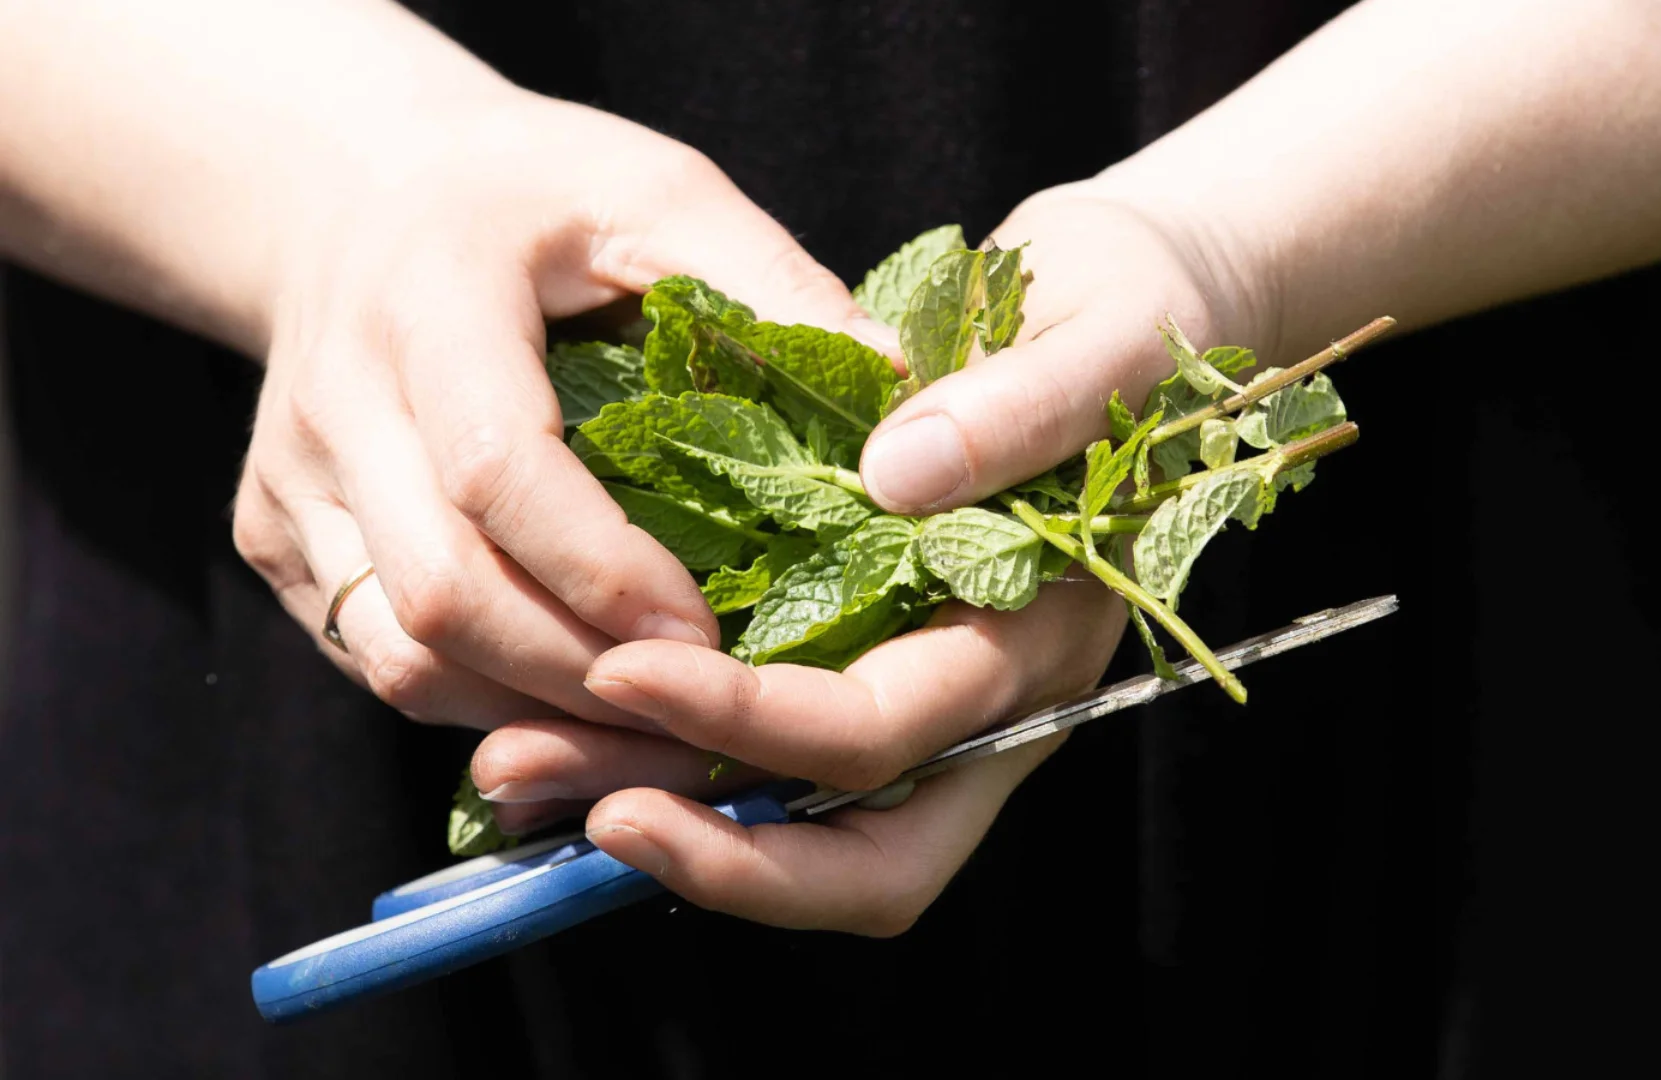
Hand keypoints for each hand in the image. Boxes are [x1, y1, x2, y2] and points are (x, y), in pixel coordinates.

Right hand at [232, 90, 896, 729]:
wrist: (352, 192)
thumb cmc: (529, 192)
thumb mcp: (656, 188)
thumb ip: (768, 281)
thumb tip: (898, 394)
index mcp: (427, 302)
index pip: (497, 470)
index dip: (604, 571)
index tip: (710, 630)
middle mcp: (334, 401)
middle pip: (443, 592)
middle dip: (586, 673)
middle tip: (707, 702)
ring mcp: (288, 481)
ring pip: (399, 652)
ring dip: (533, 706)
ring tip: (653, 714)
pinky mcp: (275, 536)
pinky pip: (375, 653)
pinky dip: (479, 695)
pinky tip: (573, 691)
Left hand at [472, 183, 1265, 931]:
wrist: (1134, 318)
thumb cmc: (1131, 320)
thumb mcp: (1101, 338)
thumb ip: (1021, 410)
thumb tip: (898, 475)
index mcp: (1037, 639)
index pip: (885, 734)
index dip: (754, 724)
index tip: (622, 668)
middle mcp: (991, 708)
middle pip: (855, 855)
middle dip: (701, 845)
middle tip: (543, 783)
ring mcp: (939, 704)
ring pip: (806, 828)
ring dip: (665, 813)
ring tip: (513, 767)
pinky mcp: (886, 671)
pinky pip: (782, 766)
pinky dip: (680, 761)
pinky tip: (570, 716)